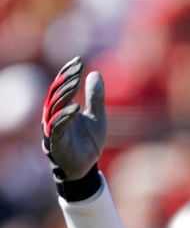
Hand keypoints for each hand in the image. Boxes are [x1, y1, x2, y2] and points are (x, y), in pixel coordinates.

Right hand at [41, 56, 106, 197]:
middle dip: (65, 79)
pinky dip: (65, 116)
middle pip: (55, 93)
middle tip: (77, 69)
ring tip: (76, 83)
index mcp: (63, 107)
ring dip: (64, 94)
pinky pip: (57, 127)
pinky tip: (76, 108)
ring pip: (53, 107)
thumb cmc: (88, 141)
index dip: (68, 72)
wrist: (87, 166)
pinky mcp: (56, 142)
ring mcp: (53, 128)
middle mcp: (54, 115)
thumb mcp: (97, 116)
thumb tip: (96, 74)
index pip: (61, 85)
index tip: (79, 60)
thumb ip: (95, 97)